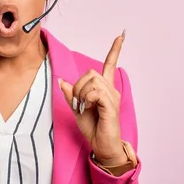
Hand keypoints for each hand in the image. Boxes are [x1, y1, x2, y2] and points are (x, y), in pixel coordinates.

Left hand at [59, 31, 131, 165]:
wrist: (102, 146)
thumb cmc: (93, 129)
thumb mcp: (77, 110)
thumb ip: (71, 95)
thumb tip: (62, 81)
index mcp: (104, 90)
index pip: (110, 65)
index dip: (115, 50)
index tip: (121, 36)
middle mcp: (111, 91)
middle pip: (91, 73)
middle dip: (78, 85)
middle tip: (78, 103)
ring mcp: (112, 98)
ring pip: (92, 81)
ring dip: (81, 93)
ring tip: (83, 107)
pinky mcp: (111, 106)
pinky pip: (96, 92)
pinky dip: (87, 98)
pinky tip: (88, 108)